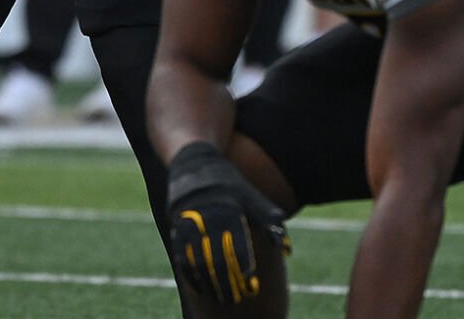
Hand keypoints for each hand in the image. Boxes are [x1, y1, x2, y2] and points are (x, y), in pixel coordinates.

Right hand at [166, 142, 289, 305]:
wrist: (193, 162)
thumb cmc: (229, 183)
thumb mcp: (252, 196)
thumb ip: (270, 222)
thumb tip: (287, 249)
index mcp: (229, 210)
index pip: (237, 246)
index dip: (244, 268)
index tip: (252, 286)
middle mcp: (207, 216)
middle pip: (216, 258)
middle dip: (226, 282)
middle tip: (235, 301)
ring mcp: (189, 221)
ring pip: (198, 260)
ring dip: (209, 283)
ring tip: (221, 299)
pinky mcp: (176, 226)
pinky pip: (182, 255)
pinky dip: (190, 275)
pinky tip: (200, 289)